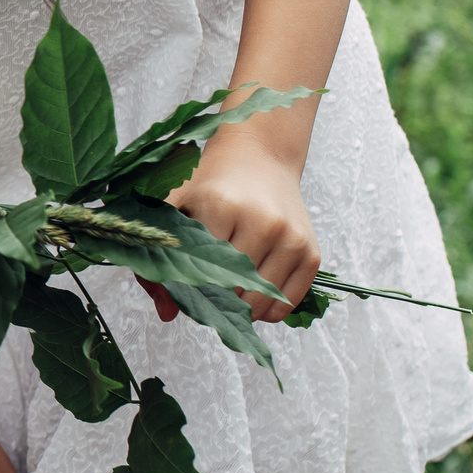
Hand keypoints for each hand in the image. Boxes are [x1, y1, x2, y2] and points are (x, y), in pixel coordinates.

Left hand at [168, 139, 320, 323]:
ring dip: (240, 308)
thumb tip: (167, 314)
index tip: (183, 272)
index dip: (187, 282)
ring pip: (259, 305)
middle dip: (213, 297)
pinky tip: (252, 288)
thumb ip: (160, 256)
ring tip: (228, 284)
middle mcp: (264, 223)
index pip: (199, 273)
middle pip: (230, 293)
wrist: (260, 157)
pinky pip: (286, 306)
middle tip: (206, 279)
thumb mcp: (176, 205)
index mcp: (222, 206)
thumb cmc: (211, 184)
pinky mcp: (312, 254)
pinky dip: (266, 309)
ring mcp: (292, 239)